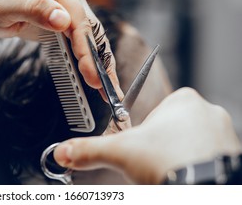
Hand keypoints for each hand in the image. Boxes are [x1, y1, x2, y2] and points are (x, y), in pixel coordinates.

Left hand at [0, 0, 121, 96]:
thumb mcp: (3, 3)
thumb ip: (33, 7)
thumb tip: (62, 20)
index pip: (77, 17)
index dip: (85, 46)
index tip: (90, 71)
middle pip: (90, 29)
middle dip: (99, 60)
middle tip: (105, 89)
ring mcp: (69, 6)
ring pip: (91, 37)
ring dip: (101, 63)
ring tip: (109, 90)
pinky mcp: (65, 20)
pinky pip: (82, 41)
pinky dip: (91, 60)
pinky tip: (97, 76)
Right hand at [54, 88, 241, 183]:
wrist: (202, 189)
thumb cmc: (170, 164)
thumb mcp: (121, 154)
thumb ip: (89, 150)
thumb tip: (64, 152)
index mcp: (182, 101)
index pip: (155, 113)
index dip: (145, 135)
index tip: (143, 150)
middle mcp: (208, 112)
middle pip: (173, 130)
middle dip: (161, 148)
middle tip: (156, 163)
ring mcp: (224, 133)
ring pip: (191, 144)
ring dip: (179, 157)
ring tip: (173, 172)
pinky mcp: (233, 153)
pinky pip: (209, 156)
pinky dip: (197, 166)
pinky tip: (188, 176)